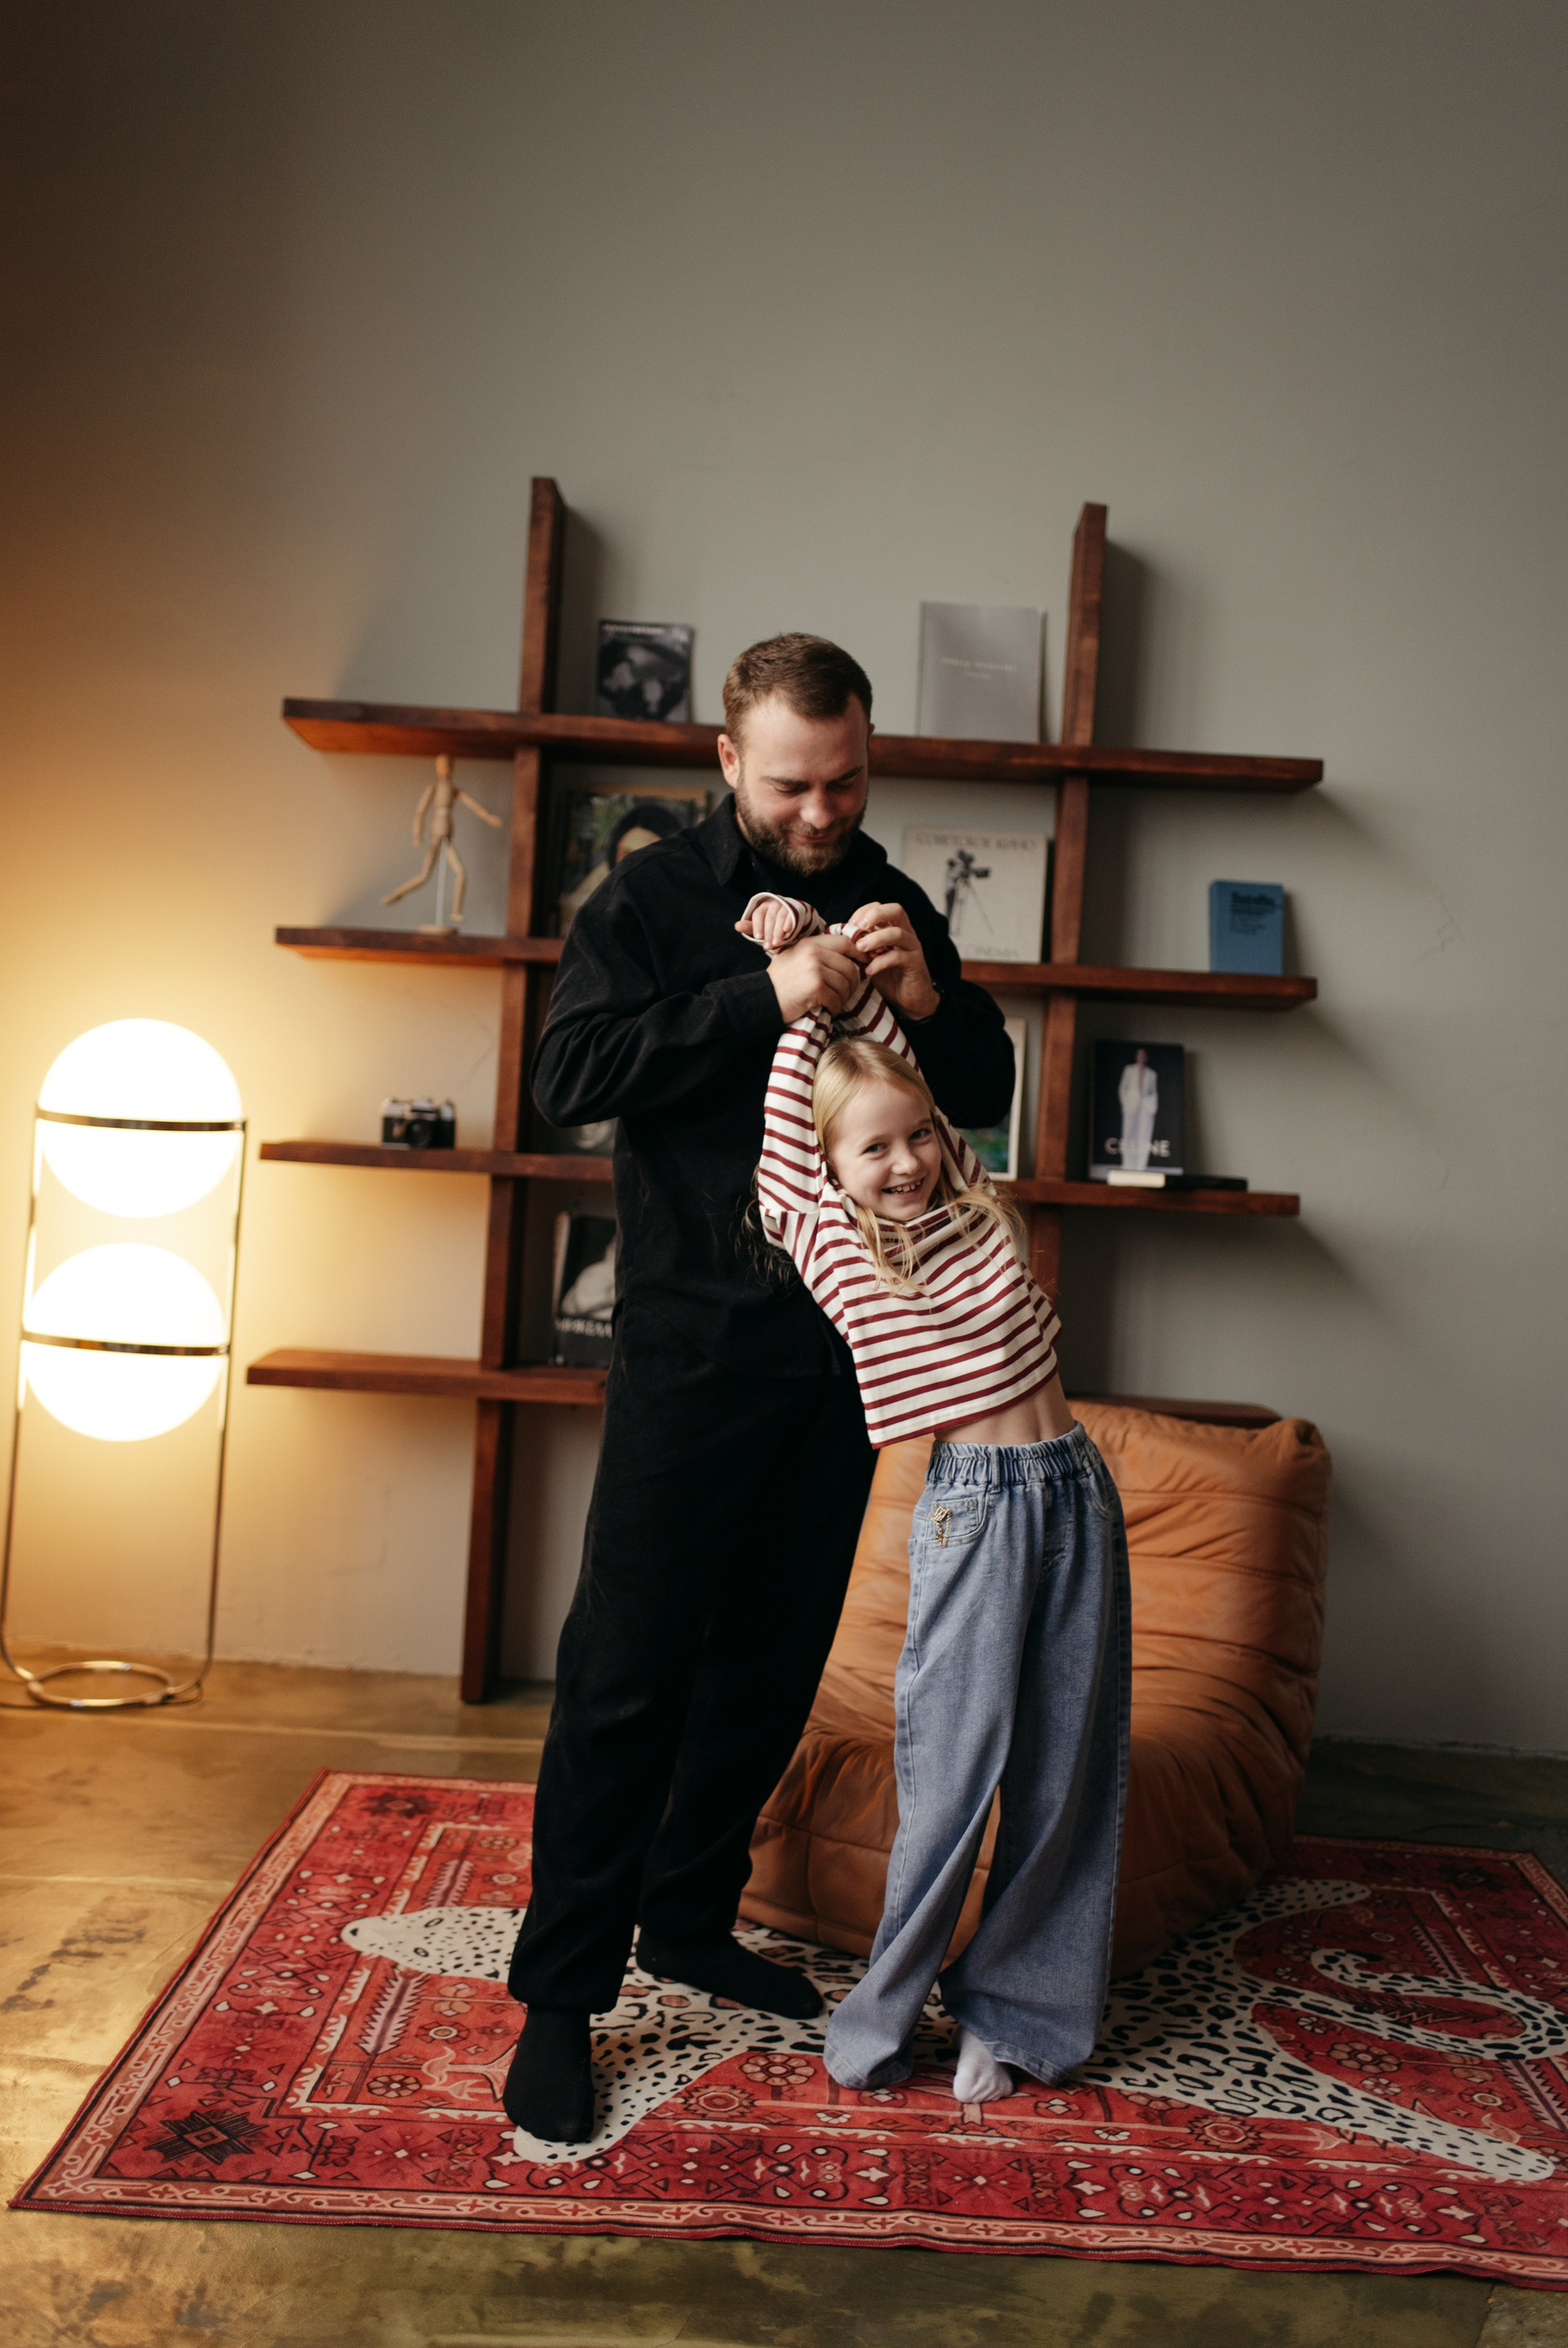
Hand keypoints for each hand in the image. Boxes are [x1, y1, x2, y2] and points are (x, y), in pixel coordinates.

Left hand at [735, 896, 800, 951]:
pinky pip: (791, 915)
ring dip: (778, 931)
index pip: (758, 914)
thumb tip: (736, 926)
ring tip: (776, 943)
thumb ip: (750, 927)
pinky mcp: (794, 909)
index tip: (758, 937)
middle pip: (769, 918)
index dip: (757, 926)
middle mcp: (773, 904)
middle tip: (767, 946)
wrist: (790, 917)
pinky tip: (787, 930)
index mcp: (762, 907)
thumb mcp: (760, 926)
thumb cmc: (771, 924)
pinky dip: (789, 922)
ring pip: (780, 917)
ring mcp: (784, 906)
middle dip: (768, 934)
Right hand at [767, 932, 864, 1023]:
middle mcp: (813, 952)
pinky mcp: (815, 987)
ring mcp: (815, 969)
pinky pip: (837, 998)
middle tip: (846, 993)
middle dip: (853, 983)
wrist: (762, 999)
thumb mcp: (795, 957)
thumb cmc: (780, 981)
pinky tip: (829, 1009)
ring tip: (834, 1002)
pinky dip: (835, 1007)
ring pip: (845, 984)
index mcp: (810, 943)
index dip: (859, 953)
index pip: (845, 942)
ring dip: (843, 997)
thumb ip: (817, 952)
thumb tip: (847, 955)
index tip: (864, 963)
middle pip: (849, 966)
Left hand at [845, 902, 939, 1021]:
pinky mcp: (915, 963)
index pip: (881, 906)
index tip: (850, 926)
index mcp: (894, 927)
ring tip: (860, 948)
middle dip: (875, 915)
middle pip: (896, 910)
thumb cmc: (888, 976)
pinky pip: (899, 956)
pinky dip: (881, 962)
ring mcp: (912, 947)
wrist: (910, 998)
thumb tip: (839, 935)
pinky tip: (869, 971)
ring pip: (897, 933)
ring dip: (875, 939)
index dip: (863, 912)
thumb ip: (860, 944)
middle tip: (858, 928)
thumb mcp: (870, 957)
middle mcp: (906, 933)